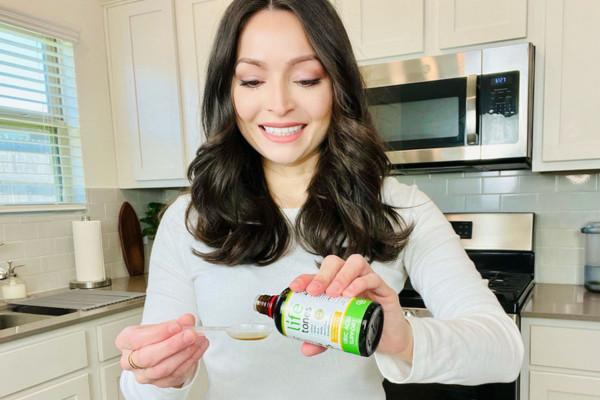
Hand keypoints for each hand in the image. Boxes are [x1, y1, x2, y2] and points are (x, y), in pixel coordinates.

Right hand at [115, 313, 208, 387]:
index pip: (137, 339)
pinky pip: (176, 374)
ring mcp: (144, 375)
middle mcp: (130, 362)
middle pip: (148, 357)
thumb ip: (176, 322)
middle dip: (172, 345)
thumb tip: (188, 320)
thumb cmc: (157, 336)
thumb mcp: (162, 324)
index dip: (158, 333)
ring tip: (197, 340)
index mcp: (125, 342)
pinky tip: (199, 348)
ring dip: (184, 353)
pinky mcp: (160, 383)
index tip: (176, 326)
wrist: (160, 349)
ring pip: (163, 369)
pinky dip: (191, 360)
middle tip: (190, 334)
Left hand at [289, 254, 412, 360]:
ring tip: (334, 293)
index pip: (318, 274)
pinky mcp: (383, 288)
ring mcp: (367, 280)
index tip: (296, 288)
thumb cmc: (363, 326)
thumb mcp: (337, 333)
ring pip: (354, 263)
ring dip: (341, 276)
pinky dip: (360, 283)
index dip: (305, 278)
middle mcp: (350, 279)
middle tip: (315, 291)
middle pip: (335, 263)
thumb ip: (321, 339)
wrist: (388, 338)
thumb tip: (306, 348)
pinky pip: (372, 278)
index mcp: (336, 285)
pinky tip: (351, 294)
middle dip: (322, 275)